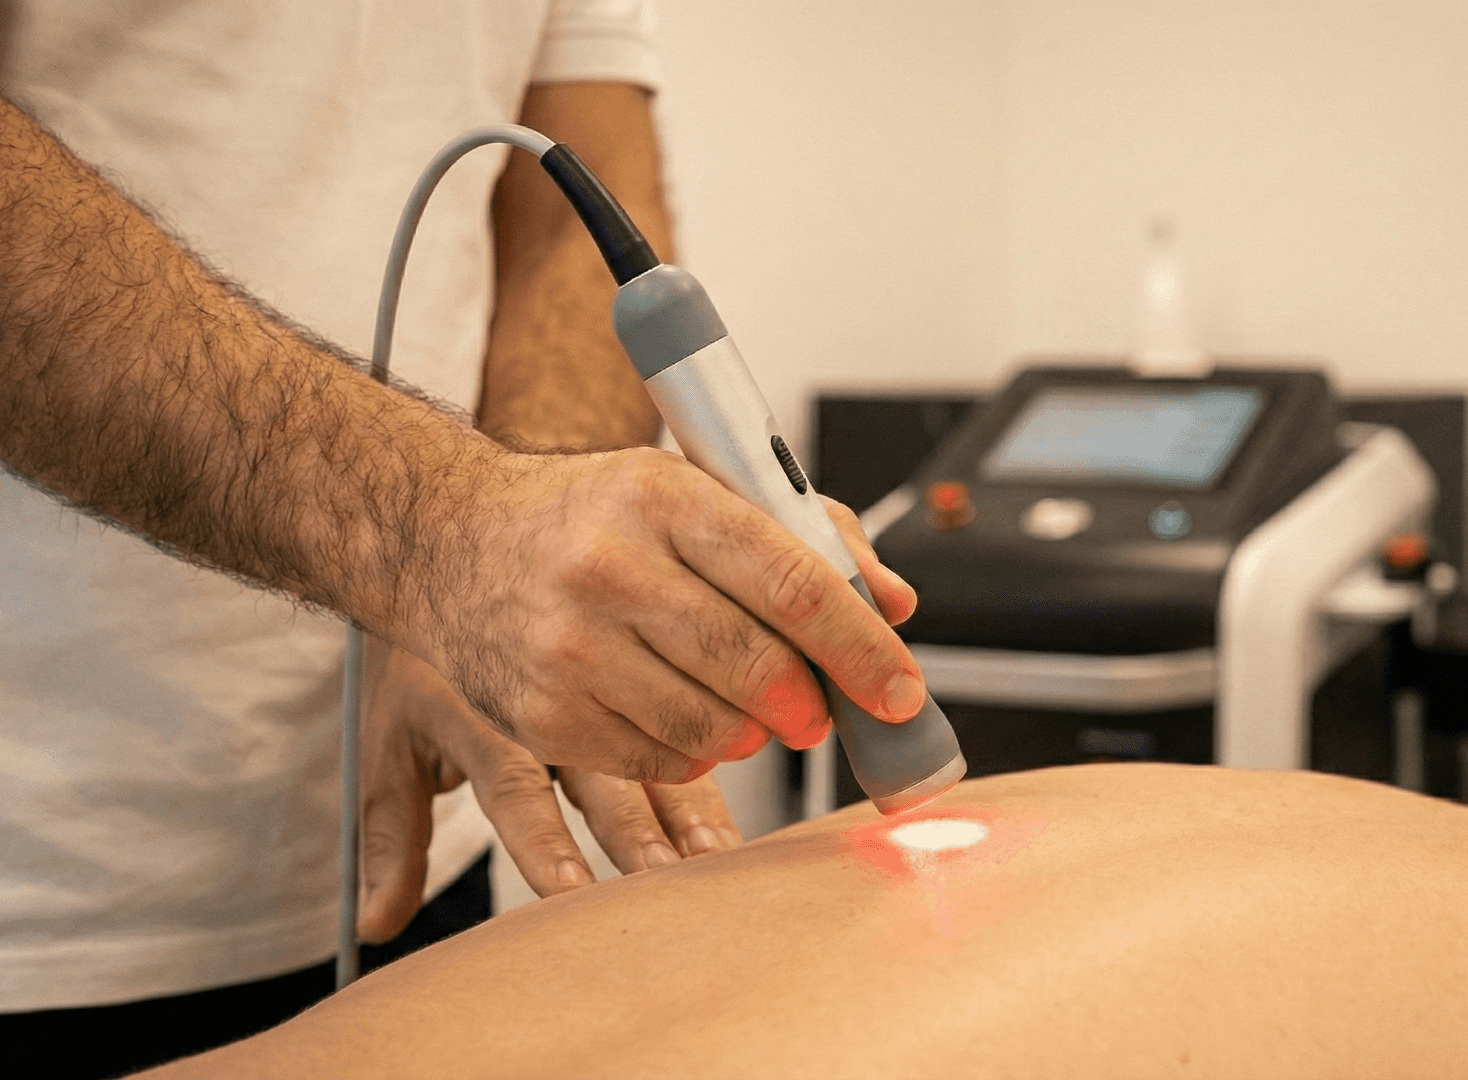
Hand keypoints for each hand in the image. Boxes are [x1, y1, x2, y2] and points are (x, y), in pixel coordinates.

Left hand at [358, 645, 743, 943]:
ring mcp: (599, 677)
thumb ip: (391, 834)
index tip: (569, 891)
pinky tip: (748, 781)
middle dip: (637, 832)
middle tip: (671, 878)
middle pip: (597, 775)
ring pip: (650, 740)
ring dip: (689, 804)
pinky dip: (717, 747)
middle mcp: (545, 696)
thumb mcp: (392, 745)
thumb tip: (376, 924)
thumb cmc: (425, 674)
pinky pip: (684, 707)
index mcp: (477, 716)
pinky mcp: (638, 660)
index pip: (512, 786)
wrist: (458, 556)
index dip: (542, 840)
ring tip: (718, 855)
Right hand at [406, 447, 920, 781]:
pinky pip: (659, 761)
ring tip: (752, 710)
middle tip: (824, 710)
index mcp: (663, 496)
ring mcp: (568, 647)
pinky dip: (695, 755)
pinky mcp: (541, 714)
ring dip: (756, 733)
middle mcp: (609, 567)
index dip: (863, 648)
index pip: (793, 584)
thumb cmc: (595, 515)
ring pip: (714, 729)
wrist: (449, 540)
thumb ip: (807, 537)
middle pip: (758, 666)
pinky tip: (682, 716)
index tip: (902, 690)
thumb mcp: (695, 490)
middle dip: (814, 703)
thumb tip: (896, 602)